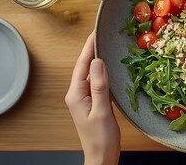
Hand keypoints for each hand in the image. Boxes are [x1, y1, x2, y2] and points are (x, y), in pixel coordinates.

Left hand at [65, 32, 120, 164]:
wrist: (101, 156)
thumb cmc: (101, 137)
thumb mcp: (101, 110)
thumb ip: (99, 86)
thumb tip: (98, 62)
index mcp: (76, 94)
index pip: (82, 65)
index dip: (88, 48)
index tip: (95, 33)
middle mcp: (77, 94)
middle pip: (85, 67)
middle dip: (93, 50)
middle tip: (102, 35)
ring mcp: (85, 98)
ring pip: (92, 74)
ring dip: (98, 60)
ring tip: (106, 46)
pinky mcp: (93, 102)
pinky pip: (97, 82)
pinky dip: (104, 72)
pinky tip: (110, 67)